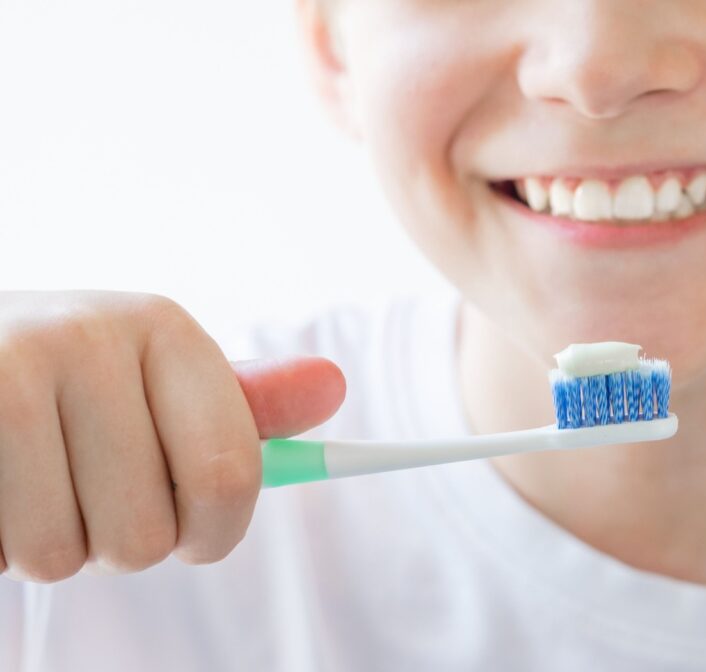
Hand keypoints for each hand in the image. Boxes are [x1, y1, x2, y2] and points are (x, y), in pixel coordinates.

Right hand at [0, 291, 344, 581]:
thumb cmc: (69, 382)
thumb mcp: (157, 377)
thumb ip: (241, 403)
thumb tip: (332, 386)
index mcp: (164, 329)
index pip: (229, 475)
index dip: (215, 532)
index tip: (196, 534)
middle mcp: (89, 337)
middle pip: (144, 535)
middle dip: (119, 539)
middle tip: (88, 489)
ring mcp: (9, 372)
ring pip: (60, 557)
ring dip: (51, 546)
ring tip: (34, 482)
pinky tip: (2, 485)